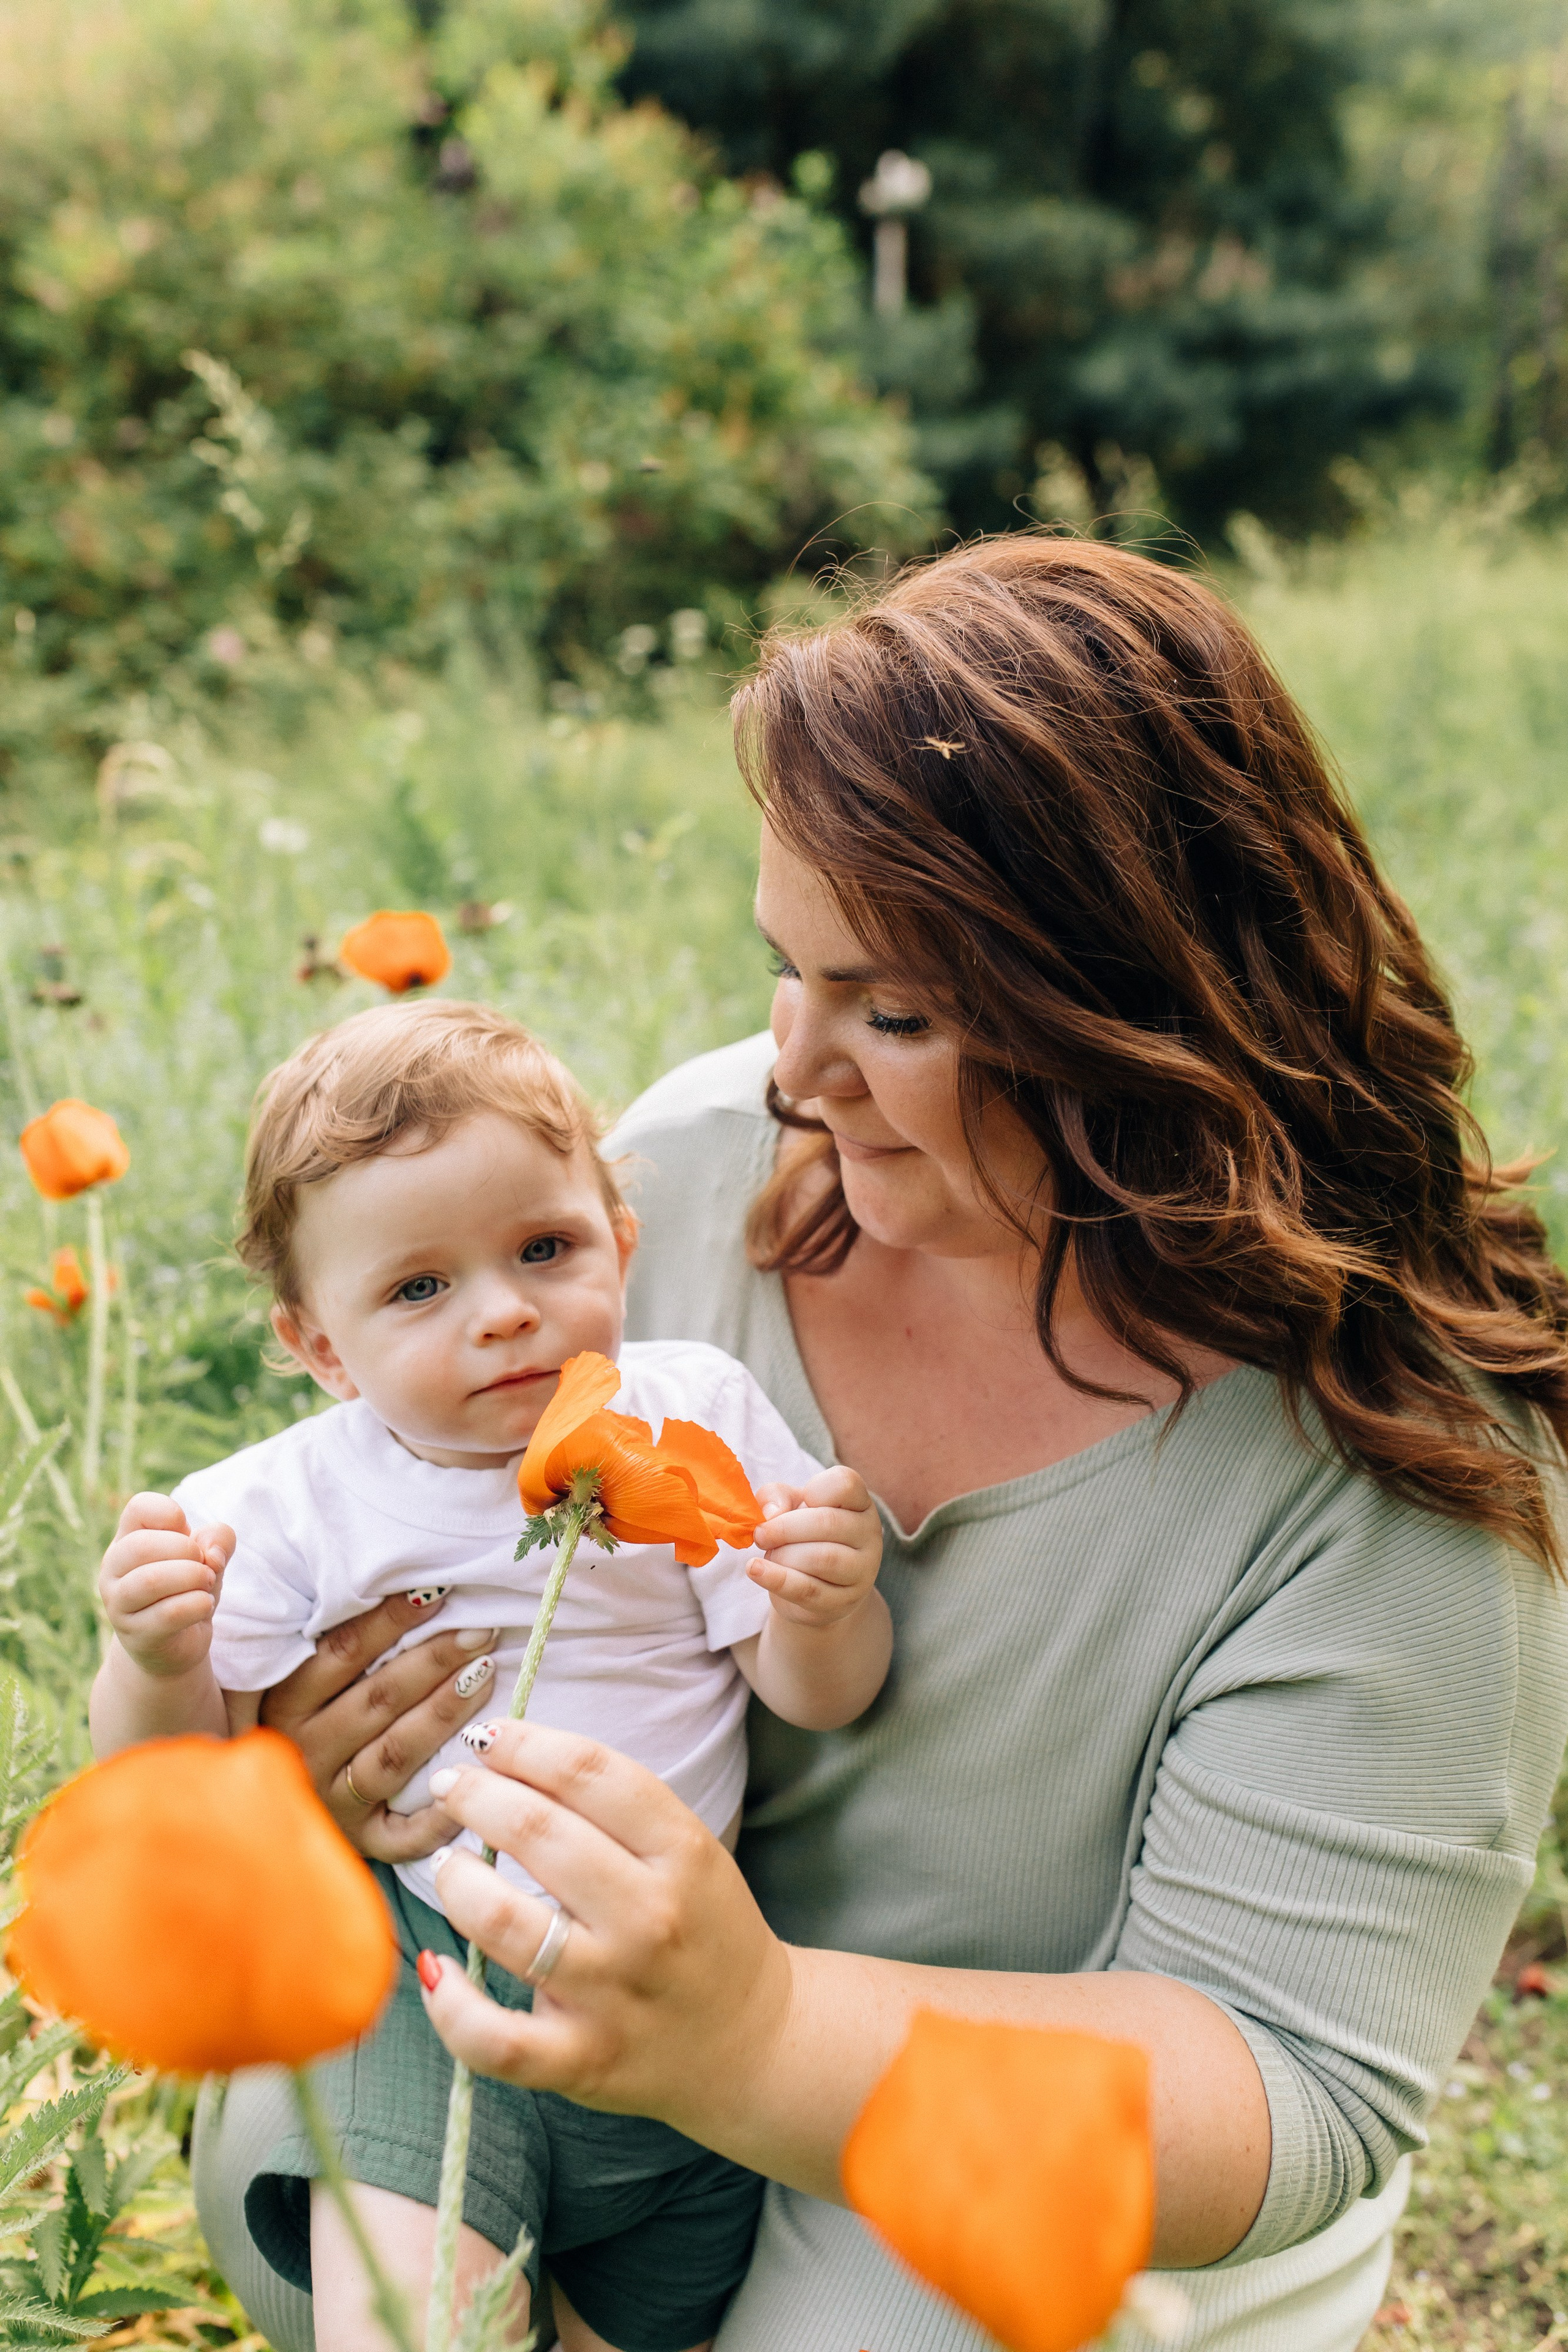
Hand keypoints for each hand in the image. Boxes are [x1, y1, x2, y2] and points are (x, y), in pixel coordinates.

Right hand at [100, 1493, 233, 1677]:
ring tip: (208, 1584)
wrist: (176, 1644)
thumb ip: (218, 1539)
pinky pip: (169, 1615)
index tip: (187, 1533)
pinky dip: (197, 1605)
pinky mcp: (135, 1635)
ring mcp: (118, 1604)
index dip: (172, 1514)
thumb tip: (212, 1554)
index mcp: (127, 1539)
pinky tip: (205, 1605)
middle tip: (204, 1566)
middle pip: (141, 1545)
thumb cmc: (188, 1588)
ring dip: (193, 1578)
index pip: (139, 1508)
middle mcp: (113, 1569)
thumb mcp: (209, 1557)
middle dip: (187, 1551)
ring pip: (151, 1581)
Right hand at [259, 1596, 502, 1863]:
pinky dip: (440, 1813)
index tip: (437, 1593)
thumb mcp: (293, 1683)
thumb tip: (403, 1591)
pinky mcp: (359, 1841)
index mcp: (284, 1705)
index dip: (389, 1621)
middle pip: (377, 1700)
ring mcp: (332, 1801)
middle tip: (480, 1631)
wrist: (259, 1815)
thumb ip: (329, 1646)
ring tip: (485, 1675)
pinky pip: (403, 1834)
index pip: (341, 1654)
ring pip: (397, 1754)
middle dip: (433, 1661)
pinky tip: (476, 1780)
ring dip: (444, 1713)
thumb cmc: (300, 1723)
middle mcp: (304, 1753)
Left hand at [417, 1723, 794, 2146]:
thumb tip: (513, 1761)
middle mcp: (650, 1918)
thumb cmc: (704, 1930)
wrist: (752, 2042)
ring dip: (455, 1879)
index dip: (525, 1743)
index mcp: (683, 1852)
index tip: (488, 1737)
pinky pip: (494, 2038)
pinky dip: (450, 2004)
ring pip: (502, 1921)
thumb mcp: (688, 1851)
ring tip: (448, 1863)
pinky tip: (435, 1968)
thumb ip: (614, 1811)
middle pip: (538, 1831)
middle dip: (475, 1795)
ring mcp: (613, 1992)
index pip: (590, 1772)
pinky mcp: (582, 2060)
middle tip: (452, 1787)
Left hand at [749, 1465, 881, 1627]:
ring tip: (768, 1556)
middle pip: (828, 1523)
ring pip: (821, 1558)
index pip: (845, 1484)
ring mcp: (862, 1571)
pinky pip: (808, 1590)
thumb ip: (777, 1496)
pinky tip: (754, 1570)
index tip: (797, 1501)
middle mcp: (869, 1534)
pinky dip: (776, 1579)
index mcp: (859, 1503)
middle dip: (784, 1528)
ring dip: (782, 1555)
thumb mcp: (788, 1507)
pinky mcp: (844, 1602)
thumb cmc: (802, 1537)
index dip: (815, 1488)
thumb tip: (772, 1513)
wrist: (813, 1588)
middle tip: (760, 1534)